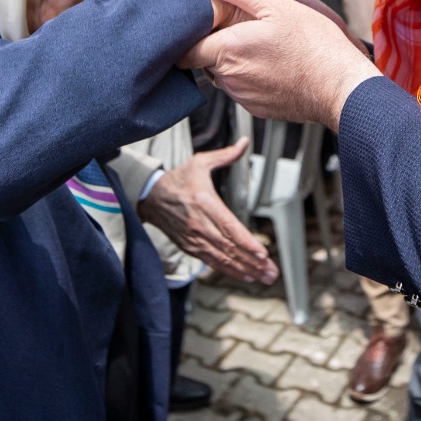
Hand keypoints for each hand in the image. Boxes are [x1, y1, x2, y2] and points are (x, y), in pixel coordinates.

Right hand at [138, 137, 279, 284]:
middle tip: (271, 272)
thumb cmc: (178, 180)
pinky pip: (212, 262)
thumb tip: (244, 143)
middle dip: (252, 262)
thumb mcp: (200, 162)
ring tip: (264, 277)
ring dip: (245, 269)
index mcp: (204, 202)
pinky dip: (229, 270)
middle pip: (229, 247)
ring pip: (223, 258)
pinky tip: (245, 275)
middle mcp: (199, 224)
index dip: (246, 242)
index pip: (229, 226)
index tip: (262, 253)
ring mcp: (194, 238)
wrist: (150, 197)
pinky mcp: (190, 247)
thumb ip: (225, 155)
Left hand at [182, 0, 380, 129]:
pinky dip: (252, 78)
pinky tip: (273, 65)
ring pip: (225, 76)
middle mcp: (230, 78)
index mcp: (228, 50)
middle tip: (239, 29)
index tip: (197, 28)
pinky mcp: (258, 109)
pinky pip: (243, 90)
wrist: (341, 87)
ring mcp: (244, 96)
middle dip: (214, 46)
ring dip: (234, 62)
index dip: (188, 38)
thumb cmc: (314, 46)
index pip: (185, 51)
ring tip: (261, 47)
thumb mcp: (277, 5)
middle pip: (204, 62)